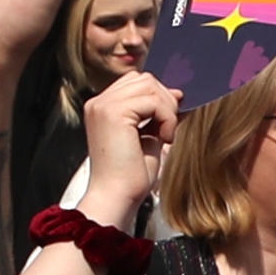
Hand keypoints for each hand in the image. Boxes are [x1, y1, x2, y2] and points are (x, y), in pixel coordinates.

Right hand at [76, 70, 177, 213]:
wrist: (117, 195)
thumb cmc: (131, 174)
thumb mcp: (148, 136)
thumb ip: (156, 113)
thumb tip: (177, 93)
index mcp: (101, 107)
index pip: (136, 82)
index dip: (159, 95)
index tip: (171, 117)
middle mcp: (98, 102)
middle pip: (144, 79)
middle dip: (165, 100)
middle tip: (169, 128)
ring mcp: (103, 106)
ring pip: (150, 86)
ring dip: (167, 109)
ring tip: (165, 135)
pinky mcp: (113, 113)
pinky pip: (153, 101)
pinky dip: (167, 119)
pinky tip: (164, 139)